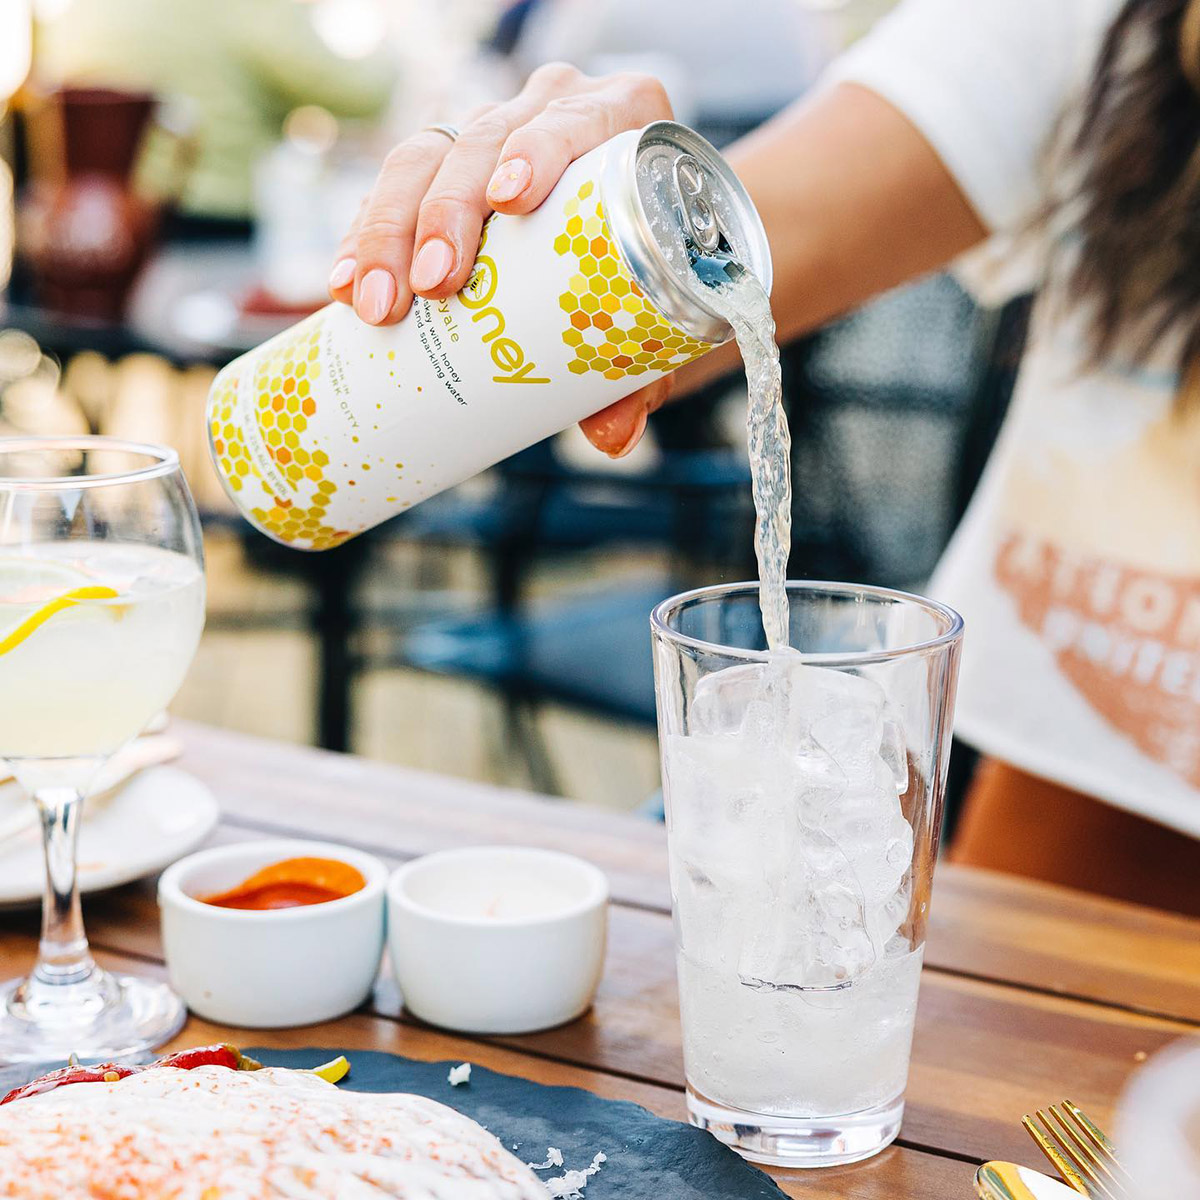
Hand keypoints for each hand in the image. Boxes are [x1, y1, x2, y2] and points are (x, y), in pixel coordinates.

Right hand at [328, 62, 671, 456]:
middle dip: (445, 213)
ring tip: (372, 302)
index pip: (574, 119)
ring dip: (389, 230)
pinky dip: (365, 236)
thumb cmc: (655, 277)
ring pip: (425, 157)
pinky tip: (344, 284)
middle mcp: (550, 109)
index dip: (537, 148)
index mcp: (620, 119)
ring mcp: (491, 131)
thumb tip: (611, 439)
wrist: (641, 248)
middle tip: (432, 287)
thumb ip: (638, 375)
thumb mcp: (655, 321)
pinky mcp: (444, 165)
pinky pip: (393, 189)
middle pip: (483, 139)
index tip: (508, 201)